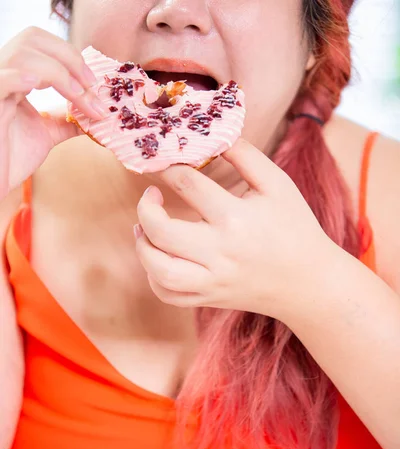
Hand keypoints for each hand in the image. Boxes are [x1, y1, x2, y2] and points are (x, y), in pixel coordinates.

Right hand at [0, 27, 106, 200]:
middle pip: (33, 38)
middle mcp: (3, 73)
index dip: (71, 57)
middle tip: (91, 86)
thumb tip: (96, 114)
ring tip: (77, 96)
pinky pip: (0, 79)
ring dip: (58, 72)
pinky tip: (36, 82)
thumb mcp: (47, 133)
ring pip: (22, 54)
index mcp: (16, 75)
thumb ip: (67, 120)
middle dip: (69, 58)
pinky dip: (18, 76)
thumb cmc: (13, 156)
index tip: (94, 84)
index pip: (42, 44)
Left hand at [135, 138, 330, 318]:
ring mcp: (213, 280)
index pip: (188, 185)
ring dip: (143, 247)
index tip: (165, 163)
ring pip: (160, 271)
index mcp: (236, 218)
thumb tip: (214, 137)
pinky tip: (158, 258)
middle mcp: (220, 252)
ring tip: (143, 229)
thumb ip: (246, 156)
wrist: (309, 281)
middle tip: (149, 197)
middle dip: (146, 209)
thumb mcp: (278, 184)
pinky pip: (169, 295)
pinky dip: (154, 278)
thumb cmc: (295, 228)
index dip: (170, 168)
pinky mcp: (210, 298)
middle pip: (163, 232)